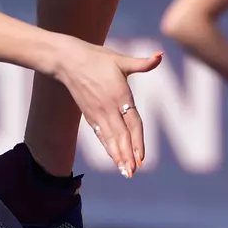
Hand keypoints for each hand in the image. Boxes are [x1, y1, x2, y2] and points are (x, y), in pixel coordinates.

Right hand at [48, 39, 163, 177]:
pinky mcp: (89, 115)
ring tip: (125, 172)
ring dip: (117, 156)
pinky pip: (101, 135)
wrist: (67, 61)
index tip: (141, 158)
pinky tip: (113, 158)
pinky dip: (107, 147)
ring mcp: (97, 113)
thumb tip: (160, 55)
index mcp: (120, 95)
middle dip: (127, 155)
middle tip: (132, 173)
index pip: (132, 122)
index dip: (137, 141)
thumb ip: (142, 63)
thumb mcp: (120, 59)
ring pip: (109, 138)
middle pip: (120, 136)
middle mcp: (108, 108)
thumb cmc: (96, 58)